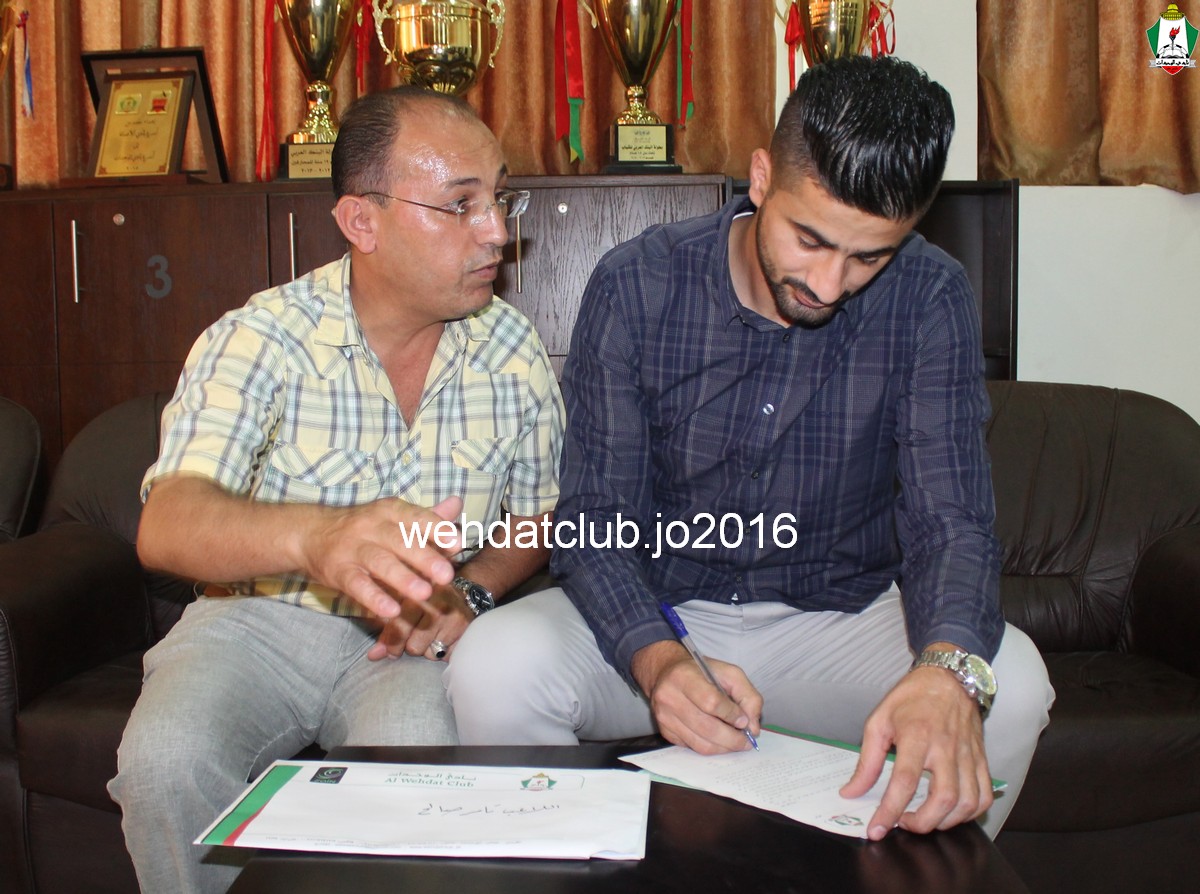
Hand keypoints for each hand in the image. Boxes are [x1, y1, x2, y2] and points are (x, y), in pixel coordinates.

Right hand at [296, 496, 462, 618]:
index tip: (456, 543)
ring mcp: (353, 549)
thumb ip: (426, 516)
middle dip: (424, 557)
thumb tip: (457, 504)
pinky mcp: (338, 571)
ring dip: (402, 578)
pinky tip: (391, 610)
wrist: (310, 533)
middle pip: (400, 541)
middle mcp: (371, 526)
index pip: (415, 517)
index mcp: (389, 511)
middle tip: (446, 575)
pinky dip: (374, 598)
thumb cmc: (363, 527)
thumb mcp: (393, 517)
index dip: (436, 529)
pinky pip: (357, 585)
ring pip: (379, 563)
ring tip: (424, 593)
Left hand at [367, 582, 474, 660]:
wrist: (466, 591)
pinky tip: (444, 639)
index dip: (390, 643)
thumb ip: (388, 628)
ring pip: (430, 654)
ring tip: (430, 636)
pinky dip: (444, 652)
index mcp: (417, 595)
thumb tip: (373, 656)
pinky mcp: (467, 631)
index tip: (388, 652)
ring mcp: (453, 620)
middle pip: (414, 646)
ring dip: (427, 650)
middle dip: (409, 648)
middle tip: (410, 642)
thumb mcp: (405, 603)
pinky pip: (448, 656)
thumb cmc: (428, 598)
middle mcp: (436, 606)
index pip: (398, 626)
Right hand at [631, 641, 761, 754]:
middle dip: (732, 738)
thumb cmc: (701, 672)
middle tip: (746, 741)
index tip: (744, 720)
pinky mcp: (665, 731)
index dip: (731, 714)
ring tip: (736, 742)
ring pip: (700, 743)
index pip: (711, 702)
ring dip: (724, 747)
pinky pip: (693, 747)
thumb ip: (748, 696)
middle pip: (707, 727)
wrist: (667, 672)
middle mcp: (669, 697)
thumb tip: (752, 727)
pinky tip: (719, 740)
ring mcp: (664, 717)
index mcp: (684, 676)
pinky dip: (711, 747)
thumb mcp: (729, 673)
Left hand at [840, 661, 992, 839]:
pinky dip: (969, 814)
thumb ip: (866, 761)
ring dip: (945, 822)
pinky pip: (983, 796)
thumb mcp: (879, 721)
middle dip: (922, 823)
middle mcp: (946, 747)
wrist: (948, 678)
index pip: (905, 781)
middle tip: (903, 823)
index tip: (877, 829)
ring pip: (966, 803)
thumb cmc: (911, 698)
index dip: (890, 810)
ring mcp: (968, 755)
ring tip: (924, 819)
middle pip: (942, 798)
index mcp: (917, 735)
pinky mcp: (982, 760)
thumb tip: (852, 791)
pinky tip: (951, 813)